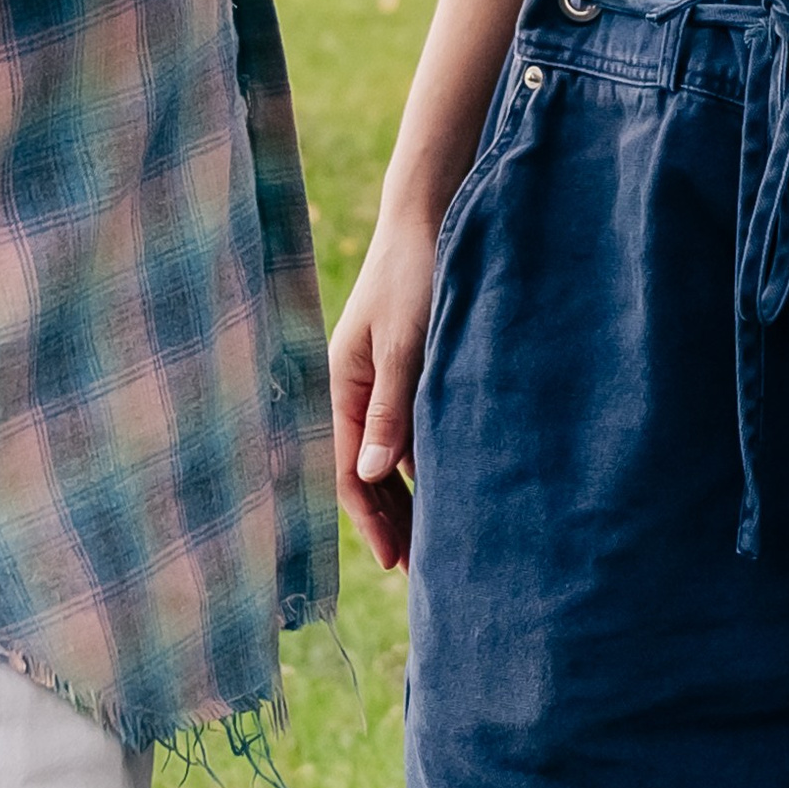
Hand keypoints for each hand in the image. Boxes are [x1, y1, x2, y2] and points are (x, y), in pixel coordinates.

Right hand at [329, 209, 438, 569]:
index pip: (350, 471)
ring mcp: (382, 380)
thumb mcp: (405, 346)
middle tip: (416, 569)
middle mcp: (357, 388)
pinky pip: (410, 430)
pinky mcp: (409, 369)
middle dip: (387, 519)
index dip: (370, 520)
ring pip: (390, 454)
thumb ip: (390, 411)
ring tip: (433, 540)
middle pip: (368, 471)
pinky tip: (446, 485)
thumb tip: (373, 476)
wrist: (431, 217)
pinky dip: (423, 462)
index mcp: (342, 385)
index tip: (394, 562)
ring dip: (407, 496)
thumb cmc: (415, 276)